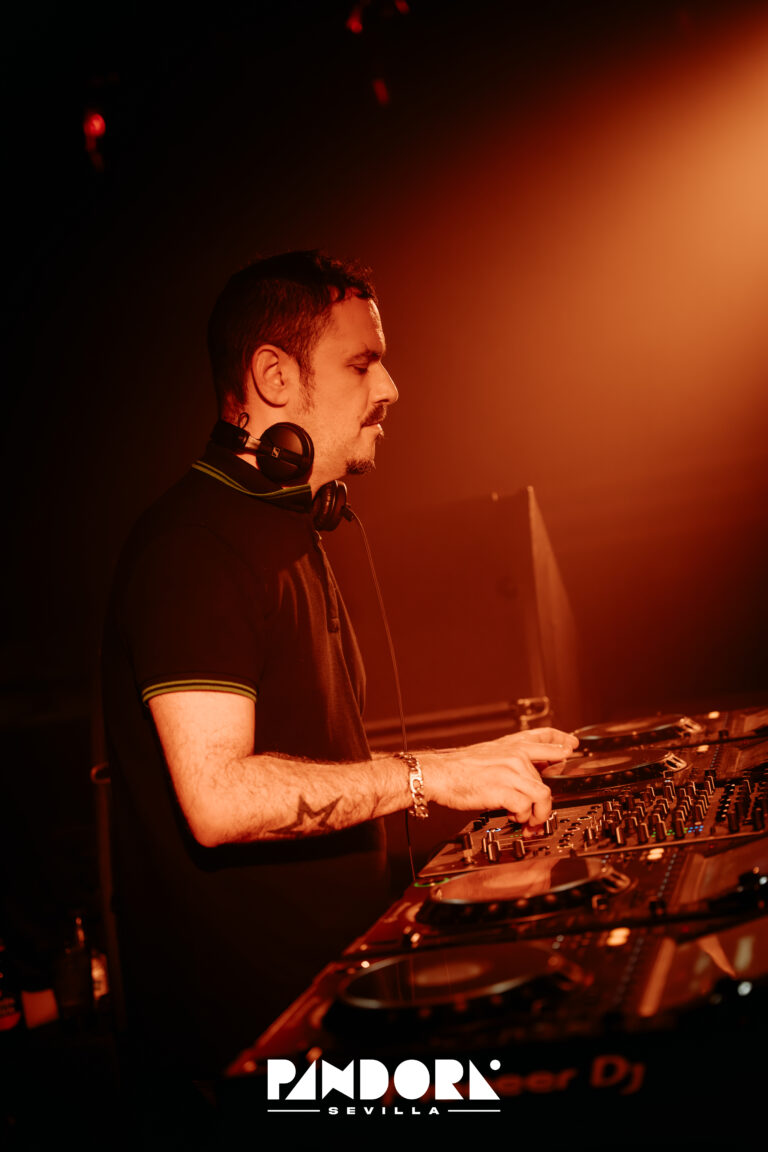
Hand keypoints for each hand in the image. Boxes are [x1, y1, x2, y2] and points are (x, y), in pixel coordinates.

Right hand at [420, 727, 577, 829]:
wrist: (439, 774)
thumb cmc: (458, 768)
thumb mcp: (488, 754)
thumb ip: (508, 759)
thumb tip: (523, 773)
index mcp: (511, 745)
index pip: (544, 736)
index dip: (561, 740)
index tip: (571, 746)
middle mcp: (515, 755)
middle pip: (548, 777)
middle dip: (545, 802)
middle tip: (539, 815)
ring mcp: (511, 772)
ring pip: (543, 795)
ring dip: (538, 814)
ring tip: (528, 821)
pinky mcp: (505, 789)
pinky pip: (527, 807)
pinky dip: (524, 817)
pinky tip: (514, 817)